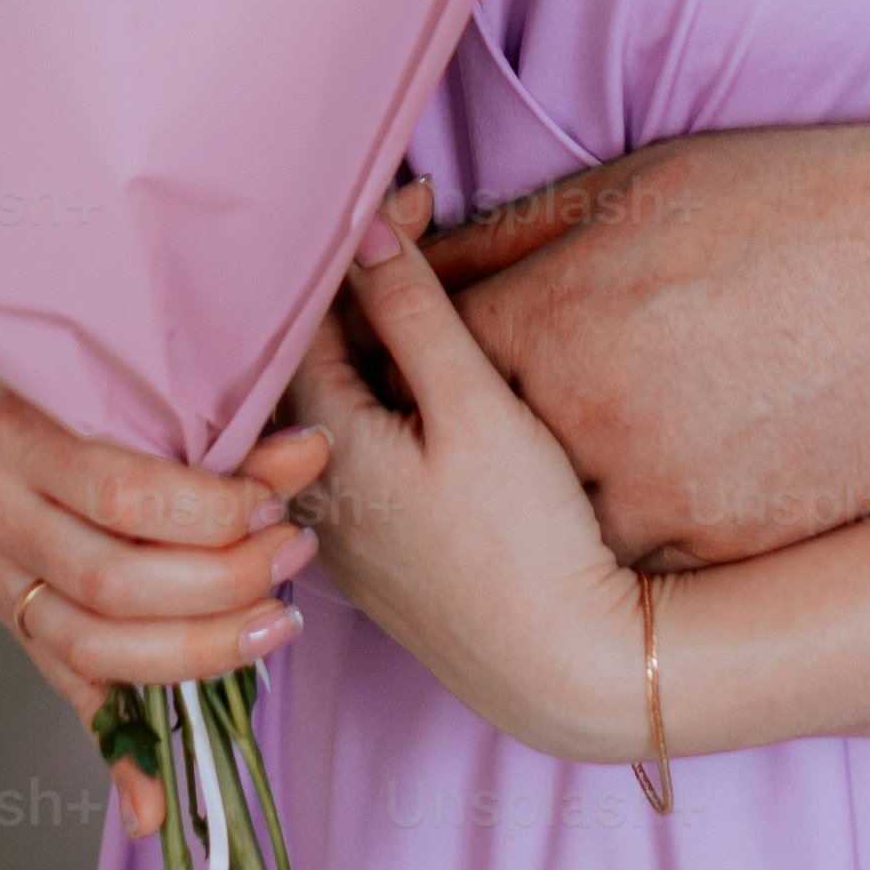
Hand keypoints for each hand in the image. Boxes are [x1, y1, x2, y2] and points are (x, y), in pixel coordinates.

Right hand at [0, 333, 328, 837]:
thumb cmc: (51, 355)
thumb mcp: (116, 366)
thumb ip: (210, 419)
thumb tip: (309, 456)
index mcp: (12, 433)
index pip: (126, 496)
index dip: (215, 513)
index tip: (278, 501)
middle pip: (116, 582)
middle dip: (224, 583)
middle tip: (293, 554)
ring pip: (93, 646)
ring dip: (199, 652)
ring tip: (276, 620)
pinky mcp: (8, 618)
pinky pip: (66, 695)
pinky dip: (117, 755)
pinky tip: (157, 800)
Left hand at [287, 181, 650, 763]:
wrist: (567, 671)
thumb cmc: (528, 541)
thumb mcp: (477, 408)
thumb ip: (413, 314)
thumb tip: (363, 226)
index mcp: (319, 448)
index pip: (302, 313)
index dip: (351, 242)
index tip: (416, 199)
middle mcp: (307, 493)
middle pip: (306, 359)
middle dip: (358, 285)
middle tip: (425, 225)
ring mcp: (337, 533)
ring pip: (325, 407)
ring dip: (366, 340)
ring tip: (425, 287)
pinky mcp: (374, 560)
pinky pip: (348, 453)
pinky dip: (375, 397)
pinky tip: (422, 380)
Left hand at [424, 121, 869, 571]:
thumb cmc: (790, 203)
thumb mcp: (636, 186)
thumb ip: (511, 238)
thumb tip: (419, 263)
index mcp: (552, 317)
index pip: (428, 355)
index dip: (424, 349)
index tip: (431, 345)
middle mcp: (585, 418)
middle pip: (475, 449)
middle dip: (472, 428)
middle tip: (497, 405)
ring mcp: (654, 495)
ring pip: (549, 520)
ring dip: (546, 494)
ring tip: (583, 446)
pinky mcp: (719, 547)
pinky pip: (634, 560)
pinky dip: (629, 528)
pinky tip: (652, 480)